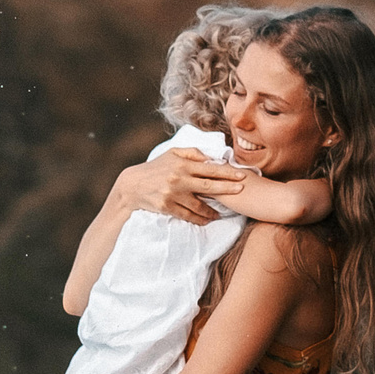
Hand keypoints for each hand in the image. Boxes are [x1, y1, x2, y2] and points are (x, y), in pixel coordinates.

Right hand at [117, 150, 247, 226]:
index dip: (227, 172)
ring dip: (212, 210)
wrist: (132, 185)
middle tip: (242, 190)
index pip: (210, 168)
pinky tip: (207, 220)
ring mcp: (173, 194)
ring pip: (199, 205)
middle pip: (209, 186)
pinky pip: (187, 215)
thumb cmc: (155, 168)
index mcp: (182, 164)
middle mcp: (179, 179)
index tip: (242, 175)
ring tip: (222, 213)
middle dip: (227, 188)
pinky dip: (198, 219)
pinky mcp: (167, 207)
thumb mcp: (171, 154)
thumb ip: (192, 153)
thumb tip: (212, 158)